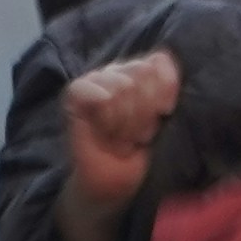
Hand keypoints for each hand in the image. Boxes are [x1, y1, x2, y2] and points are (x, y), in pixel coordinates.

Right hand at [55, 49, 178, 240]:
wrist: (113, 181)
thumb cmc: (137, 148)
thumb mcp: (161, 116)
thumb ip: (165, 84)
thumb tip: (161, 59)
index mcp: (139, 70)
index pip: (159, 64)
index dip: (163, 97)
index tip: (158, 119)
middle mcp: (116, 70)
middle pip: (143, 75)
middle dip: (145, 114)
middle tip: (136, 134)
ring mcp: (94, 79)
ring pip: (123, 87)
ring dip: (127, 123)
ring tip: (121, 137)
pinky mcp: (75, 94)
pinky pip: (101, 97)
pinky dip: (109, 121)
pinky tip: (106, 133)